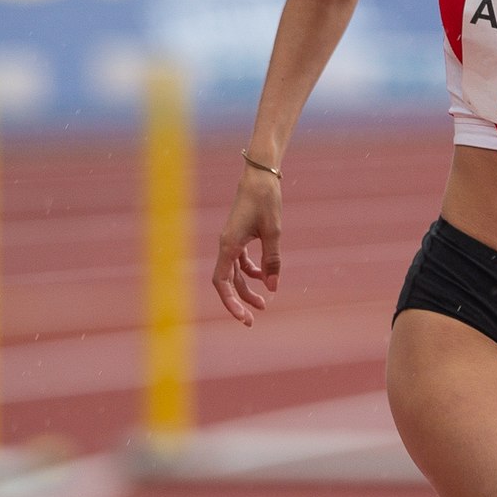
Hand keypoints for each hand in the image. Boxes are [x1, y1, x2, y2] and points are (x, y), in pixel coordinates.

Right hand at [212, 172, 281, 325]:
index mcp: (229, 245)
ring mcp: (231, 242)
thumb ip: (273, 261)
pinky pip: (241, 262)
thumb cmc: (266, 201)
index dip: (230, 302)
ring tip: (264, 304)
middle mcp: (226, 245)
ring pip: (235, 273)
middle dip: (239, 301)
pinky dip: (252, 272)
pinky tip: (265, 277)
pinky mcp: (239, 237)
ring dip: (247, 289)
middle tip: (253, 320)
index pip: (223, 282)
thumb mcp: (274, 232)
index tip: (243, 317)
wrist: (260, 176)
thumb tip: (272, 288)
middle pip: (228, 282)